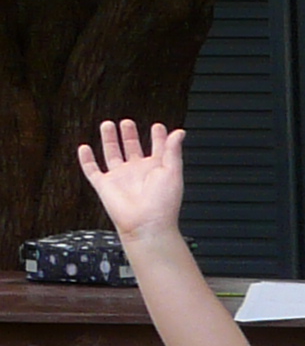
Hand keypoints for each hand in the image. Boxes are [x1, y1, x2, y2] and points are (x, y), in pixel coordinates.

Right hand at [76, 120, 187, 246]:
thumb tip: (178, 133)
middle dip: (130, 134)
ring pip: (112, 154)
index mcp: (156, 169)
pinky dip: (86, 159)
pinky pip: (92, 170)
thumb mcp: (172, 172)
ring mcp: (120, 178)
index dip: (158, 137)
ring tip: (108, 124)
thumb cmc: (163, 203)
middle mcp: (137, 172)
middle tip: (128, 122)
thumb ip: (172, 150)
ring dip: (110, 139)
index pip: (157, 149)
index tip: (158, 126)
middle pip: (132, 148)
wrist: (146, 223)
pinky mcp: (104, 185)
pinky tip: (84, 148)